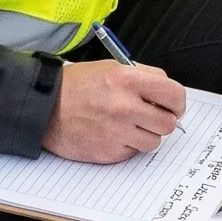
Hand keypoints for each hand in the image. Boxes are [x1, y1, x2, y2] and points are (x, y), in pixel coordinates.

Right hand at [43, 59, 187, 163]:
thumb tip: (168, 95)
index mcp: (127, 80)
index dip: (177, 102)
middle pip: (169, 123)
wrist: (44, 107)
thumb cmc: (76, 86)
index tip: (172, 105)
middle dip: (163, 120)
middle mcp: (125, 106)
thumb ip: (143, 78)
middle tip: (151, 116)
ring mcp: (117, 131)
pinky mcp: (109, 152)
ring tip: (127, 125)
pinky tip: (112, 133)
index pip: (174, 94)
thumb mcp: (110, 68)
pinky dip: (127, 145)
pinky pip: (134, 152)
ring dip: (145, 134)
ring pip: (154, 141)